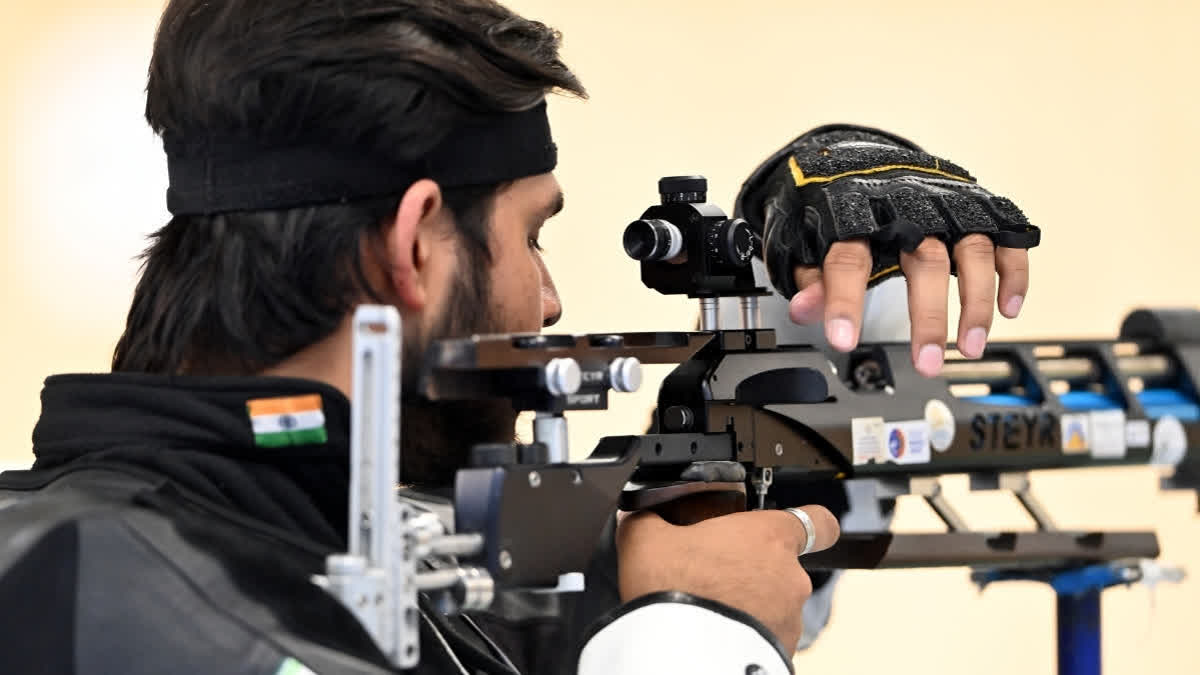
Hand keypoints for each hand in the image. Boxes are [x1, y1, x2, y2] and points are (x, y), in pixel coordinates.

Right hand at [615, 506, 839, 653]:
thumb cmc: (672, 589)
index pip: (819, 521)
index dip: (810, 522)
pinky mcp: (782, 652)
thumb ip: (649, 518)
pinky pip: (765, 636)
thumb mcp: (645, 540)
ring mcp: (790, 619)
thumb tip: (638, 515)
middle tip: (710, 576)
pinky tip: (711, 632)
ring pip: (774, 604)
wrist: (678, 655)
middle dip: (751, 570)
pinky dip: (745, 634)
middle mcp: (790, 576)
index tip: (793, 528)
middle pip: (781, 566)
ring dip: (748, 604)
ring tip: (706, 609)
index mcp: (769, 536)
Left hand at [735, 124, 1038, 376]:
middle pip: (925, 262)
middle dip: (930, 318)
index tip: (843, 340)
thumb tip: (803, 310)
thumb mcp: (812, 239)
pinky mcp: (980, 213)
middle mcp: (909, 209)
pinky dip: (1013, 276)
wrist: (867, 158)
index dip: (844, 301)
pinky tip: (1009, 309)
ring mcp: (950, 210)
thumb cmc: (839, 206)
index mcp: (857, 215)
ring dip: (976, 305)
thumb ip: (812, 276)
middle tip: (927, 363)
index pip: (848, 260)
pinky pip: (1006, 243)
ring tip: (970, 347)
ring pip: (972, 253)